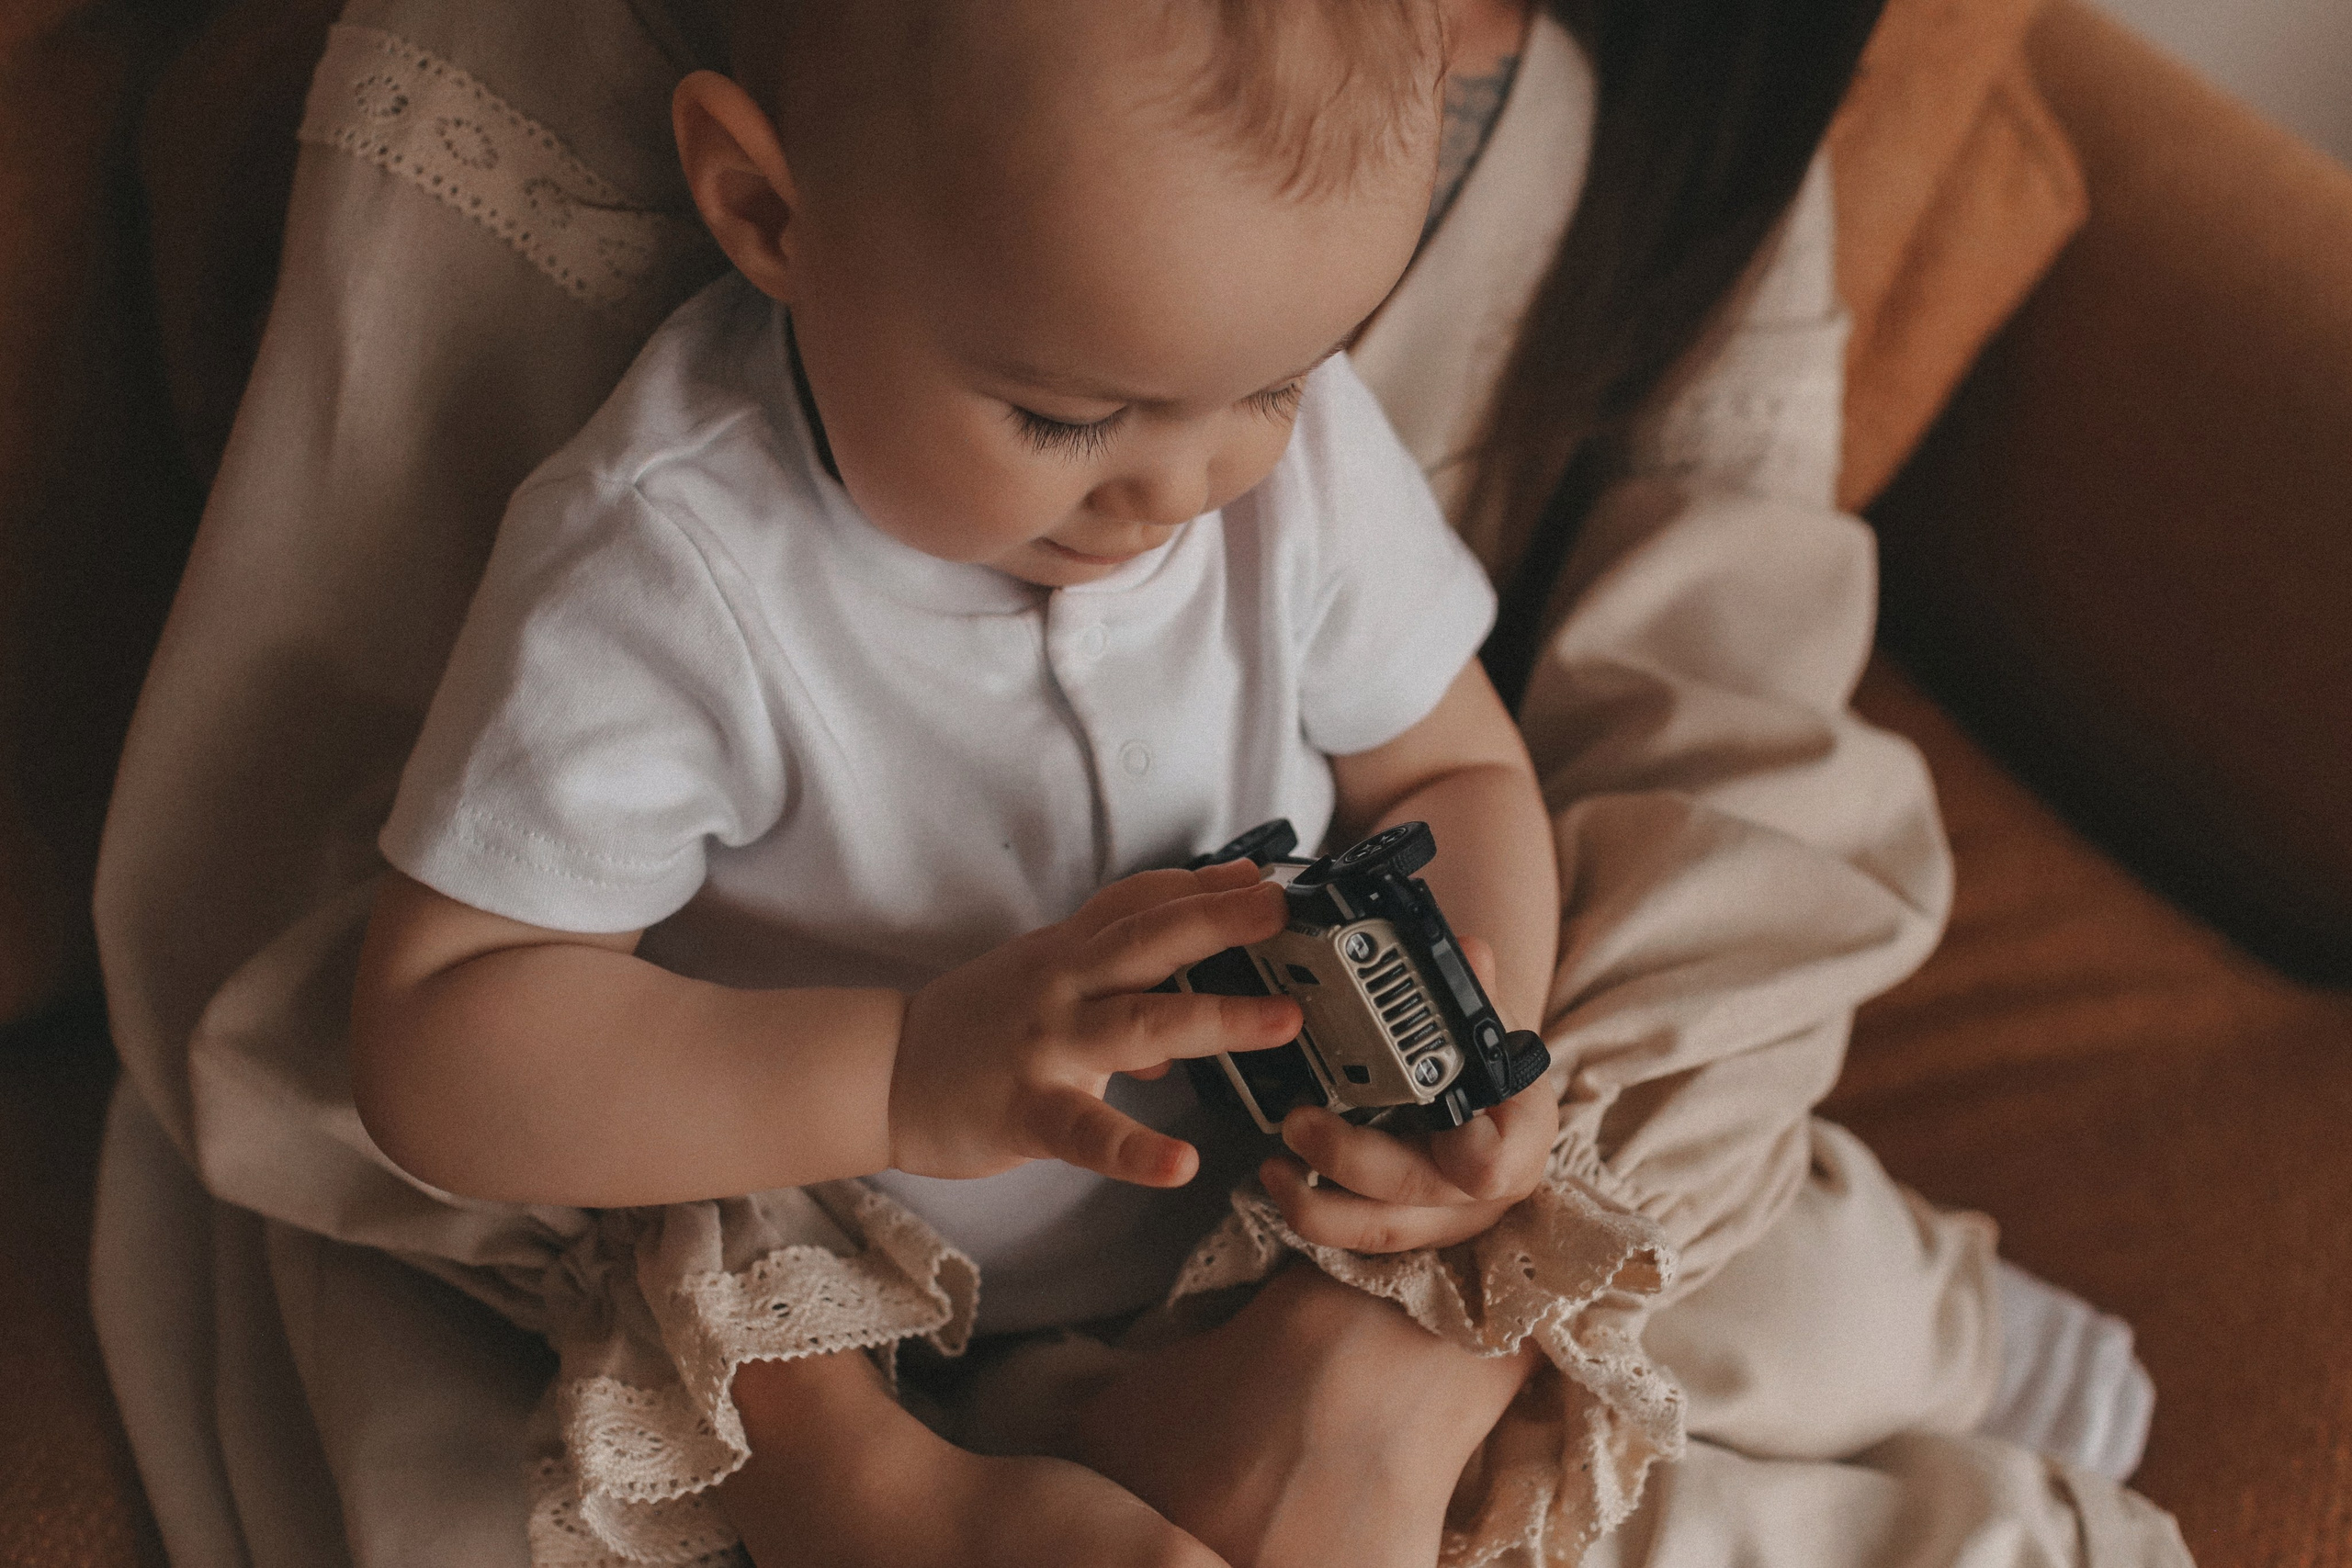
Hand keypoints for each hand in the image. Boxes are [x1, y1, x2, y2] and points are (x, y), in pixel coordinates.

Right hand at [893, 860, 1301, 1187]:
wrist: (879, 1073)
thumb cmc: (971, 1029)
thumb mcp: (1045, 988)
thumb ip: (1114, 995)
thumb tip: (1183, 1033)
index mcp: (1069, 952)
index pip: (1141, 902)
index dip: (1203, 886)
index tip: (1264, 876)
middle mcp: (1062, 985)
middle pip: (1148, 940)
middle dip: (1220, 920)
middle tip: (1284, 911)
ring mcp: (1045, 1045)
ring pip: (1139, 1022)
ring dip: (1215, 1017)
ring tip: (1282, 1021)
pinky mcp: (1026, 1110)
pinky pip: (1086, 1131)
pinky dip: (1135, 1149)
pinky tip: (1180, 1164)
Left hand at [1259, 936, 1557, 1251]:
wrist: (1493, 1107)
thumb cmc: (1491, 1064)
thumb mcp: (1490, 1024)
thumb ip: (1475, 991)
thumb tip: (1468, 950)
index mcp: (1519, 1137)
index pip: (1499, 1164)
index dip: (1473, 1159)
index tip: (1440, 1134)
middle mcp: (1483, 1192)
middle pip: (1413, 1193)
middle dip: (1346, 1159)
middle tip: (1296, 1120)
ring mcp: (1442, 1220)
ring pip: (1377, 1231)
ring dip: (1314, 1203)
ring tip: (1271, 1164)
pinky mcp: (1405, 1231)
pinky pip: (1355, 1240)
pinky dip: (1313, 1212)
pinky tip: (1281, 1180)